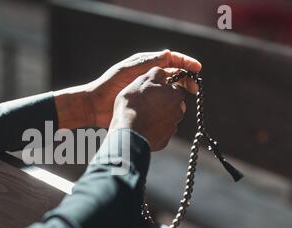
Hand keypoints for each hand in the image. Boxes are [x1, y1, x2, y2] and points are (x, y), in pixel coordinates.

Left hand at [55, 50, 200, 128]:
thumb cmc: (108, 86)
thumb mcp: (127, 71)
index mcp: (145, 64)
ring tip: (186, 99)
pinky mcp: (145, 103)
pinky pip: (162, 102)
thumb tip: (168, 54)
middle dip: (186, 79)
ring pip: (170, 89)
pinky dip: (170, 104)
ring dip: (180, 92)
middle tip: (194, 88)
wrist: (94, 105)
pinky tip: (175, 109)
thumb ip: (146, 63)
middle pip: (174, 74)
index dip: (185, 63)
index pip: (170, 59)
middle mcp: (149, 75)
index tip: (197, 69)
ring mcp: (148, 90)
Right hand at [109, 67, 190, 150]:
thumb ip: (156, 73)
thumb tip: (163, 72)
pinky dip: (153, 130)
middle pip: (172, 104)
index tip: (151, 90)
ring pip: (166, 118)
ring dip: (157, 116)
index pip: (174, 87)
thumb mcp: (142, 81)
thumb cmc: (134, 104)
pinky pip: (160, 132)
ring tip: (141, 117)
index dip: (162, 88)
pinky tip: (141, 128)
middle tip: (145, 103)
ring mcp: (172, 128)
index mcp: (175, 94)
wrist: (128, 133)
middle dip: (161, 102)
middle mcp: (178, 111)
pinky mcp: (164, 141)